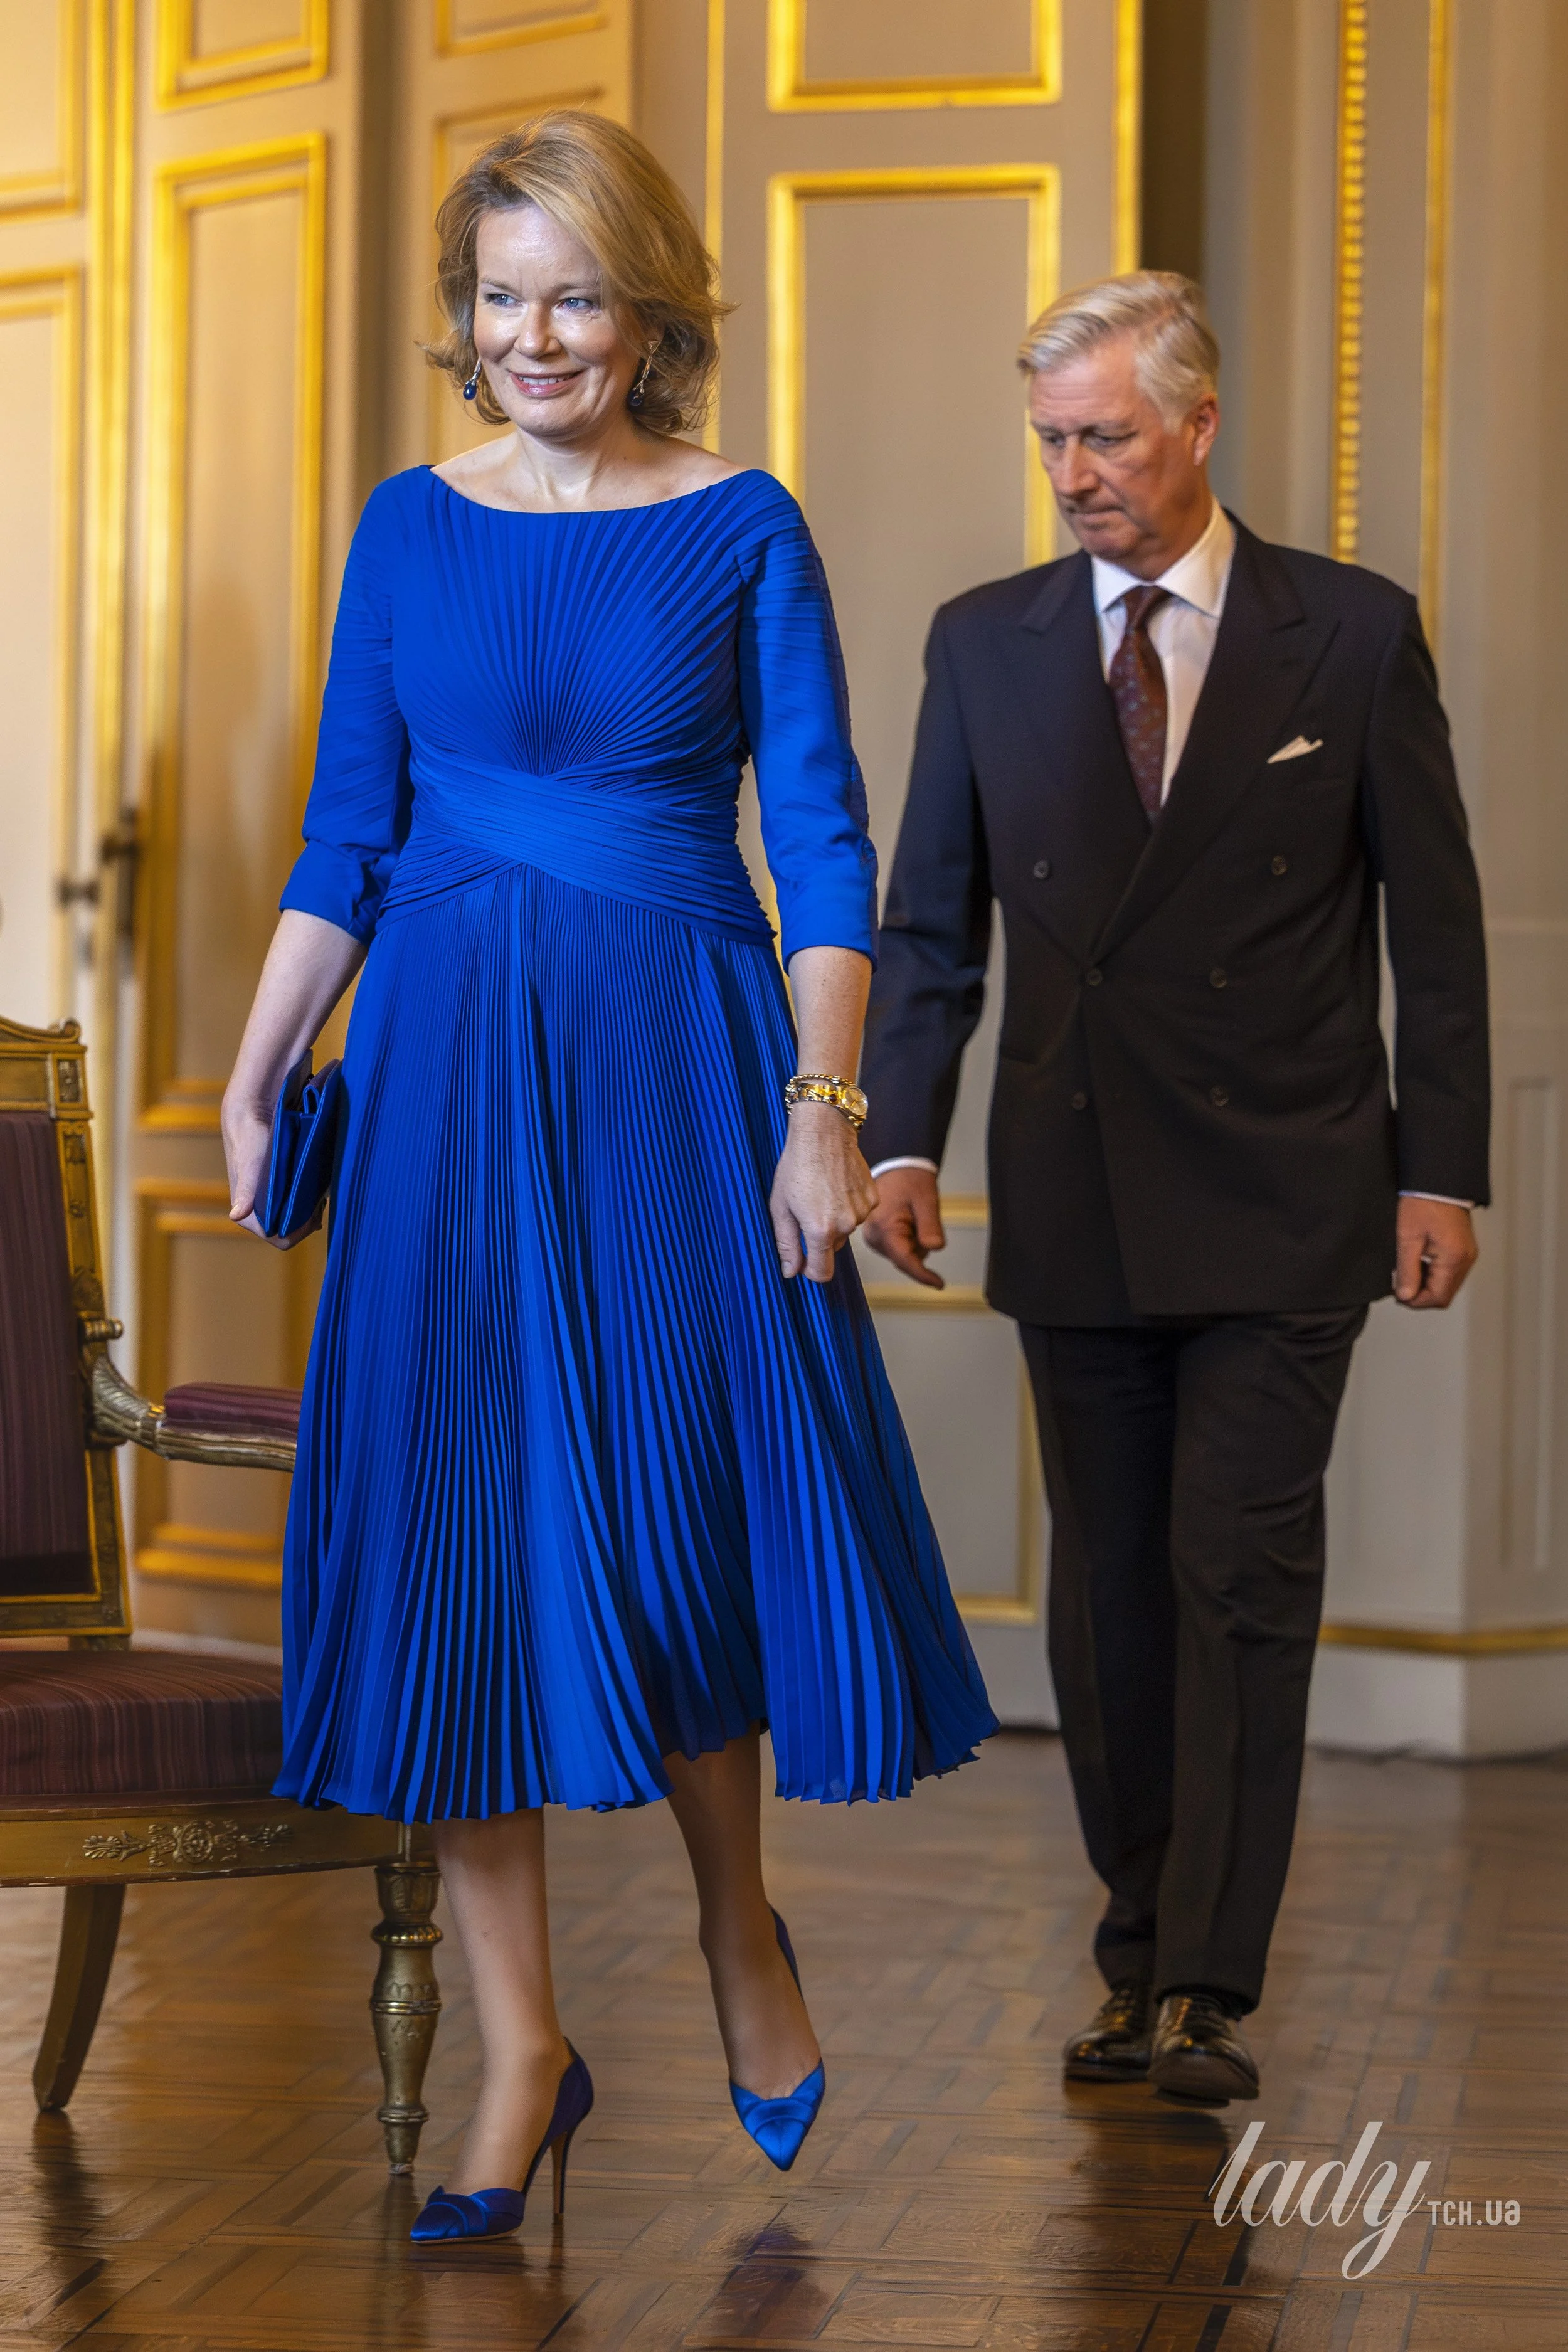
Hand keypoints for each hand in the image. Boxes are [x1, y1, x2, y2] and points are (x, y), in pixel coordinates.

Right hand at [221, 1089, 319, 1251]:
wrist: (254, 1111)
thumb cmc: (250, 1140)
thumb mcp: (250, 1165)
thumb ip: (246, 1191)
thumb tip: (236, 1215)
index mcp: (249, 1215)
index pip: (280, 1240)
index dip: (299, 1233)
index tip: (315, 1215)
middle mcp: (260, 1211)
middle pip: (292, 1230)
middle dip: (308, 1221)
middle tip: (321, 1201)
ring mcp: (271, 1200)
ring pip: (297, 1217)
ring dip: (311, 1209)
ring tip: (321, 1192)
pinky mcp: (281, 1187)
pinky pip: (299, 1203)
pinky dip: (311, 1198)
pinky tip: (320, 1186)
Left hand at [770, 1102, 877, 1280]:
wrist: (824, 1132)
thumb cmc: (796, 1166)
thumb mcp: (780, 1207)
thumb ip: (786, 1244)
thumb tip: (791, 1272)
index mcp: (821, 1230)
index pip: (822, 1273)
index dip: (810, 1271)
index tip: (802, 1261)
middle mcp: (846, 1225)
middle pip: (831, 1249)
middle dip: (818, 1237)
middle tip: (805, 1208)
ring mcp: (862, 1212)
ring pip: (845, 1230)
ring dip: (833, 1220)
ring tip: (821, 1192)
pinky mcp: (872, 1198)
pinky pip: (857, 1213)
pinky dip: (847, 1205)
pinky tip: (836, 1185)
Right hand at [862, 1163, 945, 1289]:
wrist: (896, 1166)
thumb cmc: (910, 1181)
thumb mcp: (926, 1200)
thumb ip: (930, 1225)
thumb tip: (935, 1249)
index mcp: (884, 1229)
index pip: (905, 1261)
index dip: (923, 1275)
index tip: (939, 1284)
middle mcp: (874, 1237)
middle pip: (905, 1258)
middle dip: (920, 1247)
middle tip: (923, 1218)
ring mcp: (873, 1237)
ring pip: (903, 1254)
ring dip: (915, 1242)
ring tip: (915, 1215)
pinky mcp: (876, 1236)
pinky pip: (898, 1247)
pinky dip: (909, 1239)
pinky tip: (910, 1220)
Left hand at [1393, 1197, 1476, 1308]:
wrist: (1437, 1180)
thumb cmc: (1423, 1202)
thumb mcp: (1407, 1238)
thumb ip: (1407, 1271)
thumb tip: (1405, 1295)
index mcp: (1454, 1259)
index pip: (1438, 1298)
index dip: (1416, 1301)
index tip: (1398, 1293)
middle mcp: (1466, 1259)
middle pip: (1444, 1295)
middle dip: (1421, 1294)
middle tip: (1400, 1283)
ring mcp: (1467, 1254)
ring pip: (1447, 1285)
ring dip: (1426, 1284)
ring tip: (1408, 1269)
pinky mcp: (1463, 1248)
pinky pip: (1450, 1271)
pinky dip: (1433, 1273)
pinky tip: (1419, 1261)